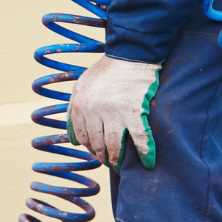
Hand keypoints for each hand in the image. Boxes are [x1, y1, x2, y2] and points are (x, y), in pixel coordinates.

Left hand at [67, 55, 160, 170]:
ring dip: (117, 159)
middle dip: (102, 156)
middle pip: (97, 144)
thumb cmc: (105, 71)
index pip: (81, 137)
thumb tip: (73, 139)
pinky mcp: (134, 112)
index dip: (89, 147)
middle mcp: (94, 113)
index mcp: (80, 106)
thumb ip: (74, 110)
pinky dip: (145, 153)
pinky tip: (148, 163)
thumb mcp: (81, 86)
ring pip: (115, 146)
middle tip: (108, 162)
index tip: (96, 151)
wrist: (128, 56)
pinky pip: (140, 139)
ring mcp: (115, 114)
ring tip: (119, 165)